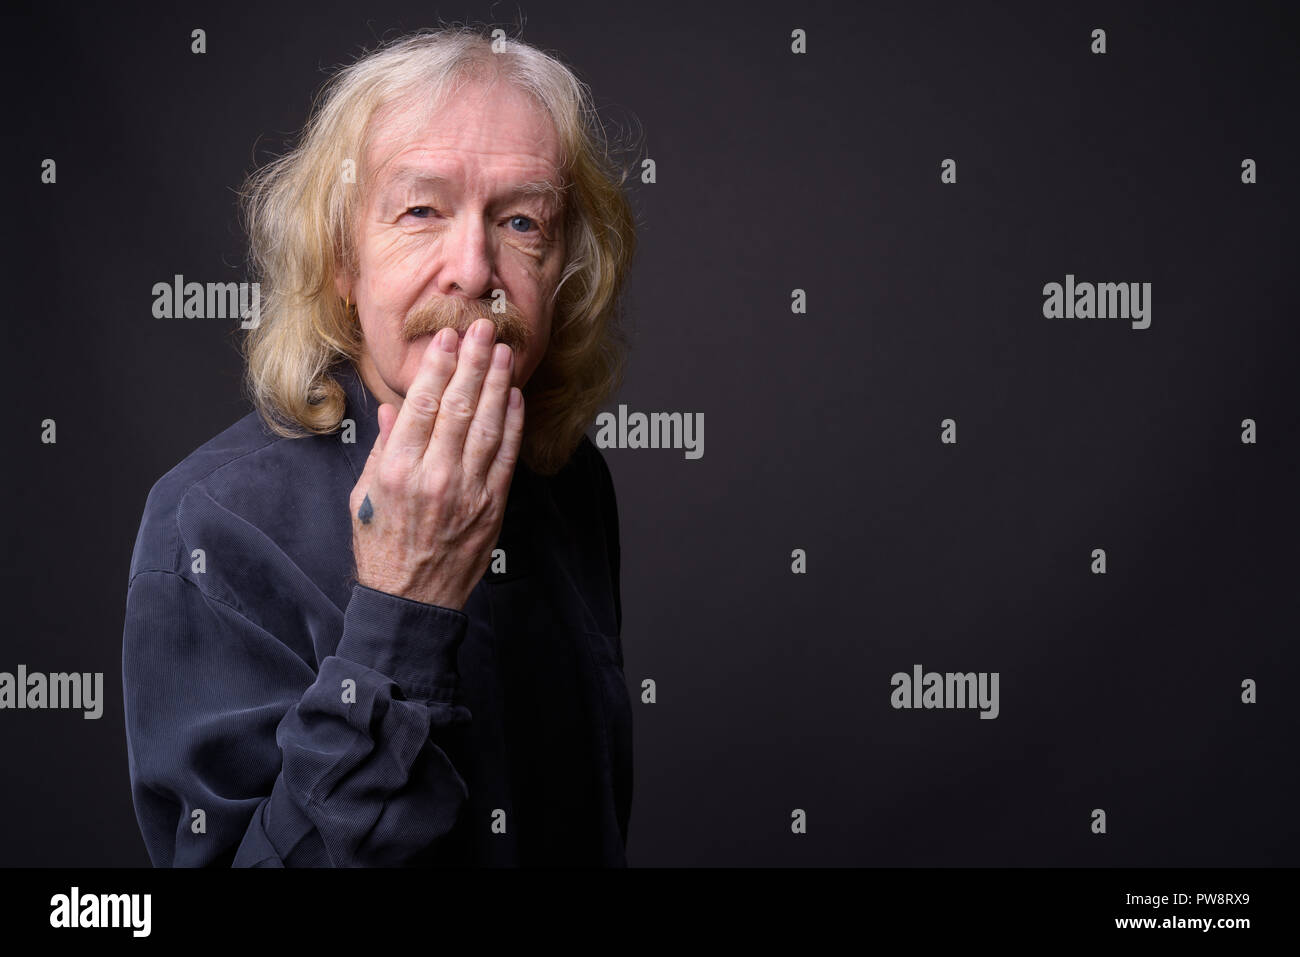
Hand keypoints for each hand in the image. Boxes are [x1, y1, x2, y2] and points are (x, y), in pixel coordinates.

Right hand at [348, 317, 524, 609]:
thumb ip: (383, 449)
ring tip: (504, 351)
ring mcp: (468, 492)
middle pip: (459, 407)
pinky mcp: (493, 507)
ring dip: (497, 384)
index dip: (438, 366)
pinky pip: (506, 456)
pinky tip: (515, 397)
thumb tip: (394, 410)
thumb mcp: (365, 496)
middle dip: (473, 362)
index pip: (422, 405)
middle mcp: (435, 478)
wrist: (412, 601)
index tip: (448, 338)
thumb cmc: (382, 547)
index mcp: (398, 471)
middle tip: (483, 328)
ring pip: (487, 426)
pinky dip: (512, 424)